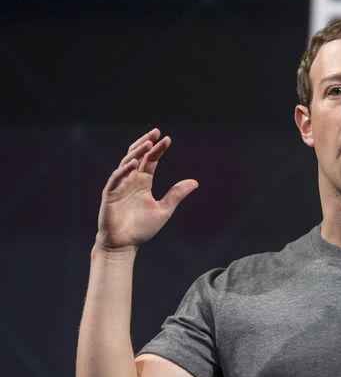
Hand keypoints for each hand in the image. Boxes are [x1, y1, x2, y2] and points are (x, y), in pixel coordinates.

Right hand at [95, 128, 197, 252]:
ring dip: (137, 152)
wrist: (124, 244)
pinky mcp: (110, 193)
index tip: (168, 139)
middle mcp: (131, 180)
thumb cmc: (142, 228)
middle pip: (138, 155)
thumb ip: (176, 194)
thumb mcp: (164, 209)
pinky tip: (135, 162)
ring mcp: (120, 185)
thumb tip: (195, 182)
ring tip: (148, 143)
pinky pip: (116, 177)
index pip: (151, 160)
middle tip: (156, 132)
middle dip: (146, 143)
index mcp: (143, 182)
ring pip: (127, 162)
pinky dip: (125, 169)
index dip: (158, 149)